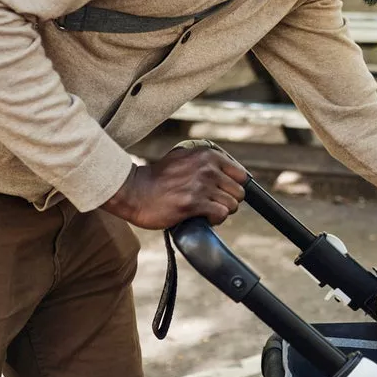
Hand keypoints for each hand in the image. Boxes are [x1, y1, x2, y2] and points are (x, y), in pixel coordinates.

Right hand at [100, 145, 248, 229]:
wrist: (134, 191)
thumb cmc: (158, 178)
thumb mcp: (184, 157)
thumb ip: (206, 161)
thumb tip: (230, 171)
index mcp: (207, 155)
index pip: (241, 175)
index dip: (234, 187)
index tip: (224, 193)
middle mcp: (207, 168)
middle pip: (239, 192)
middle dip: (228, 201)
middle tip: (213, 203)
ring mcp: (200, 186)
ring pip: (232, 205)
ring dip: (221, 211)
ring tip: (206, 210)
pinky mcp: (193, 204)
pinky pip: (220, 214)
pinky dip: (215, 220)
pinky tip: (203, 217)